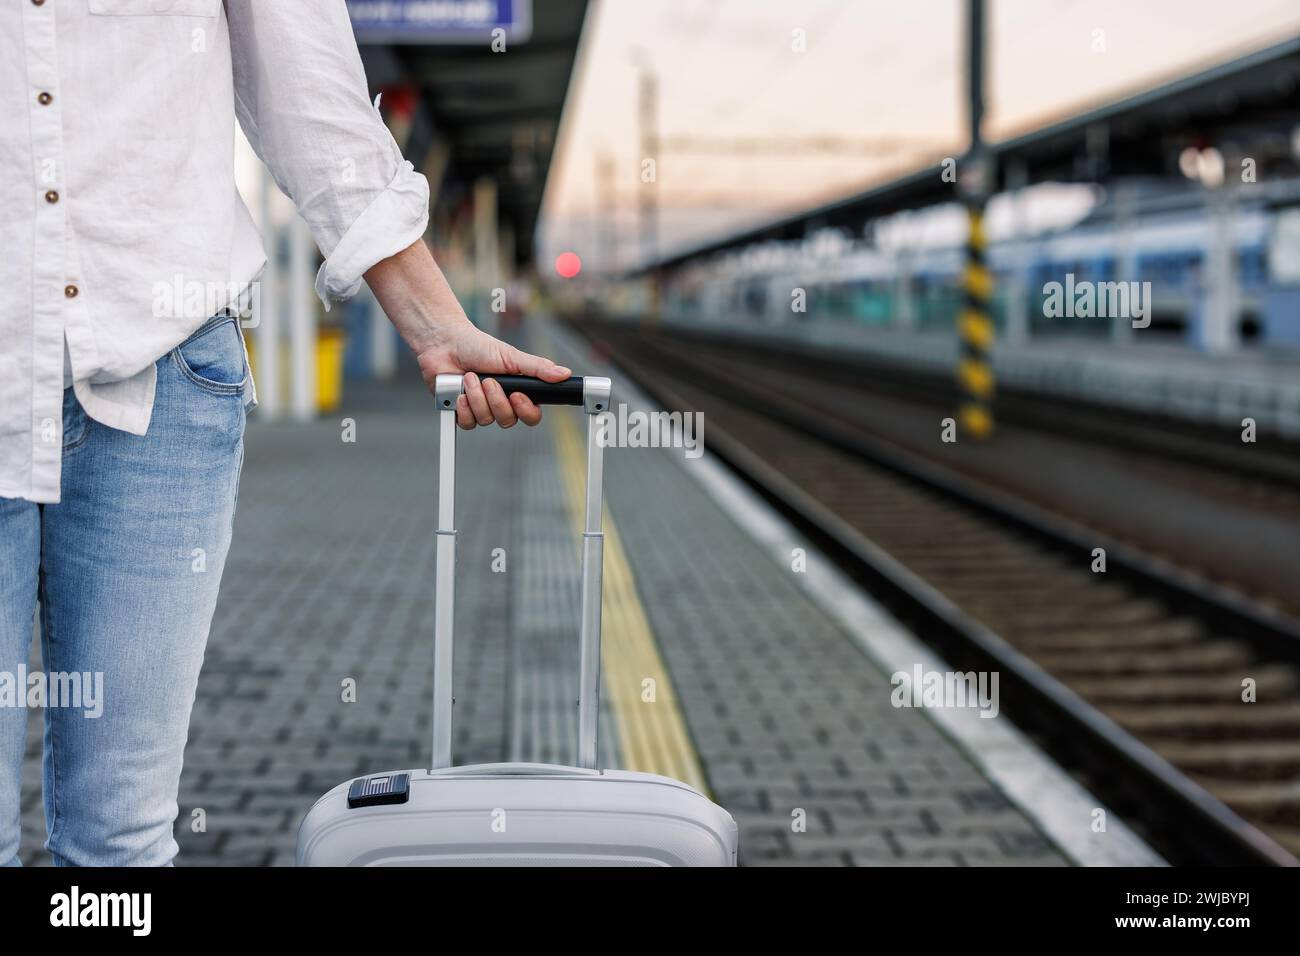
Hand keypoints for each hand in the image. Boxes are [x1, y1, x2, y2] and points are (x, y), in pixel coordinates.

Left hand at [414, 320, 570, 428]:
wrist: (445, 343)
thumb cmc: (478, 346)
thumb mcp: (512, 356)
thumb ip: (538, 368)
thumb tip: (564, 374)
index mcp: (517, 391)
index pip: (531, 415)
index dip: (526, 410)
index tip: (516, 395)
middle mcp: (500, 403)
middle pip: (508, 420)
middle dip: (496, 400)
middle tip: (488, 381)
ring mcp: (481, 409)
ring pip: (486, 420)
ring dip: (477, 398)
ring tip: (469, 378)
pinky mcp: (462, 413)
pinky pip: (468, 423)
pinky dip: (464, 407)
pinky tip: (460, 392)